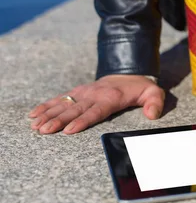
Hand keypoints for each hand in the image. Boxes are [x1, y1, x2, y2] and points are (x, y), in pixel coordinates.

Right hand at [28, 75, 164, 134]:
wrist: (128, 72)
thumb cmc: (140, 88)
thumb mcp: (153, 93)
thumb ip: (155, 103)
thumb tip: (152, 114)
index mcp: (111, 98)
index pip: (95, 112)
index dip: (82, 121)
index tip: (68, 130)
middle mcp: (94, 95)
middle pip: (75, 110)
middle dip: (58, 120)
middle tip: (44, 130)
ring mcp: (84, 92)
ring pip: (64, 104)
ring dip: (48, 114)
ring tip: (35, 125)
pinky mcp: (77, 92)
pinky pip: (60, 99)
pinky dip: (46, 106)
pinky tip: (33, 114)